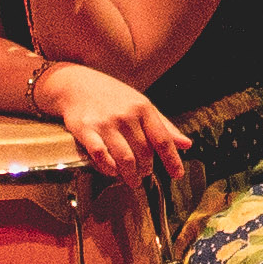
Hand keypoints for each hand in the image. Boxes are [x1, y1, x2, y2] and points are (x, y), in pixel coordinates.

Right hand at [43, 61, 189, 181]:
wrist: (75, 84)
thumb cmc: (112, 96)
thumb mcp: (140, 105)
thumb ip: (163, 126)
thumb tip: (187, 145)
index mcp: (143, 108)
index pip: (162, 139)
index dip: (172, 160)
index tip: (177, 175)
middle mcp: (126, 115)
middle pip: (144, 153)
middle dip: (146, 169)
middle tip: (143, 174)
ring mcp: (105, 123)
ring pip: (125, 159)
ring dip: (130, 174)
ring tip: (131, 179)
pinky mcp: (85, 130)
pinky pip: (100, 156)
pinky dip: (108, 168)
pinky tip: (112, 171)